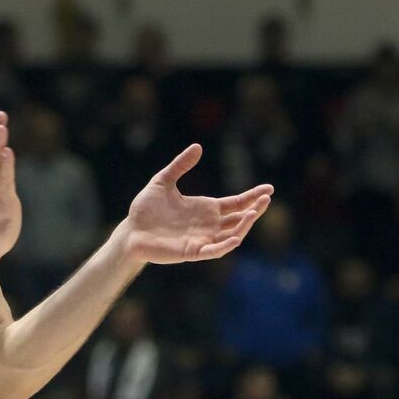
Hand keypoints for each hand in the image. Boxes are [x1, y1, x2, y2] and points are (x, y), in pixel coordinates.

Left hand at [122, 144, 271, 264]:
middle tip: (266, 198)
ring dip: (244, 226)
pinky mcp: (191, 252)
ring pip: (231, 235)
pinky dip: (225, 245)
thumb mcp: (163, 181)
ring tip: (253, 212)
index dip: (252, 197)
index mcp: (205, 208)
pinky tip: (236, 237)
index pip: (235, 203)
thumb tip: (198, 146)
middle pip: (239, 219)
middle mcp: (207, 225)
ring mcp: (201, 239)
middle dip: (254, 210)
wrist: (130, 230)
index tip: (269, 189)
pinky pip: (213, 250)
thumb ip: (180, 165)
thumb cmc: (145, 209)